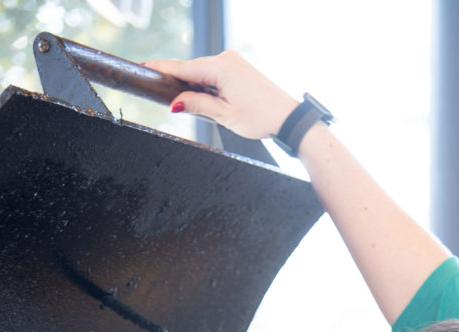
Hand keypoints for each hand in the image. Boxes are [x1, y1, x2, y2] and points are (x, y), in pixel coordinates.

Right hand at [143, 51, 297, 139]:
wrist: (288, 118)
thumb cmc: (261, 118)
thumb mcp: (225, 116)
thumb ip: (198, 106)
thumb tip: (175, 103)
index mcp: (221, 68)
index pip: (183, 68)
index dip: (162, 69)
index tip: (144, 68)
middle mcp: (226, 59)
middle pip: (192, 70)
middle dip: (179, 83)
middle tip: (164, 96)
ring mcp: (233, 62)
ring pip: (203, 73)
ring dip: (196, 88)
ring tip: (190, 105)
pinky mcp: (239, 68)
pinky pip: (215, 75)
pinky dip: (208, 86)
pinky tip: (207, 98)